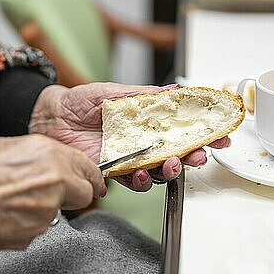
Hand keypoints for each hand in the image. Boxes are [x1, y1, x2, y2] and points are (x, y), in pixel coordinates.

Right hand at [0, 135, 102, 273]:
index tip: (84, 181)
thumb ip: (32, 154)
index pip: (86, 166)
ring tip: (12, 204)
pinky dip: (28, 224)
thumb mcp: (0, 148)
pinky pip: (40, 226)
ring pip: (60, 210)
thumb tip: (44, 161)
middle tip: (55, 195)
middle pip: (86, 191)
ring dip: (45, 209)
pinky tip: (6, 217)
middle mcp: (55, 177)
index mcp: (46, 151)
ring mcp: (49, 206)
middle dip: (74, 194)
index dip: (84, 175)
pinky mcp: (38, 230)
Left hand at [29, 83, 230, 191]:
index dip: (202, 137)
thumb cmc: (82, 100)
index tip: (221, 137)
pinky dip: (128, 182)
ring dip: (163, 174)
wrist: (52, 114)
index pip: (180, 133)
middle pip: (173, 158)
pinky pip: (122, 183)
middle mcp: (139, 145)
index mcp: (146, 125)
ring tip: (162, 166)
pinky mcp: (106, 172)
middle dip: (188, 159)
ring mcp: (124, 160)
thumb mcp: (116, 92)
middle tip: (195, 157)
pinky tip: (127, 176)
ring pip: (153, 174)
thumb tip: (177, 90)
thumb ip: (146, 96)